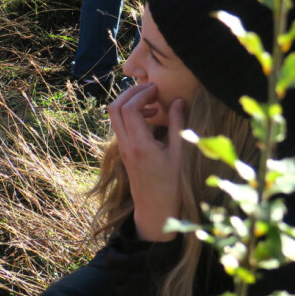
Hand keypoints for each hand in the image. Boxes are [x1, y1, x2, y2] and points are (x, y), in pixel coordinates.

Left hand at [108, 83, 185, 240]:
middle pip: (114, 108)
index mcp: (139, 144)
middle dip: (130, 93)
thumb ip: (178, 125)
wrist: (155, 207)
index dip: (141, 93)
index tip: (157, 89)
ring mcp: (122, 147)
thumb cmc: (172, 184)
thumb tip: (178, 100)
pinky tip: (150, 116)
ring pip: (114, 116)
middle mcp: (125, 144)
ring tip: (153, 102)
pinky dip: (130, 114)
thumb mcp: (180, 154)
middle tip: (151, 89)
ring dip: (129, 102)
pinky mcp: (124, 150)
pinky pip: (120, 124)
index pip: (129, 109)